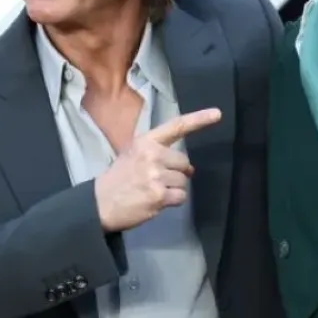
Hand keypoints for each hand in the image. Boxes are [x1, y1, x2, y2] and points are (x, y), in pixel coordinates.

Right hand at [94, 107, 220, 231]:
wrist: (100, 203)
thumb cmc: (119, 178)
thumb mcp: (133, 154)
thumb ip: (158, 153)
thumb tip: (188, 167)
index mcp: (146, 142)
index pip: (176, 126)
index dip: (199, 120)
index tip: (217, 114)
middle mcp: (152, 155)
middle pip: (184, 162)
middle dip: (176, 172)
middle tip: (156, 180)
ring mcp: (156, 175)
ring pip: (183, 181)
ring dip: (172, 188)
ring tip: (152, 191)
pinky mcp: (159, 195)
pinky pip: (180, 197)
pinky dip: (172, 201)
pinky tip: (156, 201)